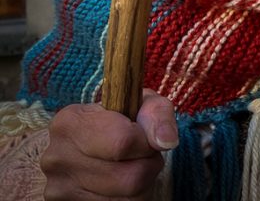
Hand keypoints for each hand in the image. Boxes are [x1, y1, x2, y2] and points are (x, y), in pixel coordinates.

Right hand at [41, 89, 177, 199]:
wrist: (83, 147)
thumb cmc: (117, 121)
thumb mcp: (139, 105)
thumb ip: (156, 113)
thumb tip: (166, 141)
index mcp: (70, 123)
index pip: (123, 142)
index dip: (146, 142)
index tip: (144, 136)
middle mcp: (57, 158)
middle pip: (130, 177)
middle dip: (148, 165)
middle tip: (142, 154)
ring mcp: (59, 188)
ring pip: (128, 198)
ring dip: (142, 183)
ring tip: (131, 165)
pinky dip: (129, 198)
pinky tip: (119, 183)